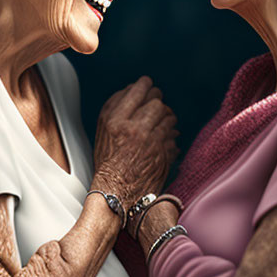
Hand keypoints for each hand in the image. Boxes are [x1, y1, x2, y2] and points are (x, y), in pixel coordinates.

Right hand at [92, 76, 178, 205]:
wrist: (116, 192)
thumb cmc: (109, 165)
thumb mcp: (104, 133)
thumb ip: (117, 111)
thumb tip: (133, 91)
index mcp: (113, 120)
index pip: (135, 91)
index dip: (144, 86)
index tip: (148, 85)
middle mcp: (131, 127)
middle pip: (155, 101)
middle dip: (158, 101)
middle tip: (158, 103)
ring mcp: (148, 138)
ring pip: (167, 115)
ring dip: (167, 117)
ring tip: (163, 121)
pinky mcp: (162, 150)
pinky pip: (173, 132)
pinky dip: (171, 133)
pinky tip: (167, 137)